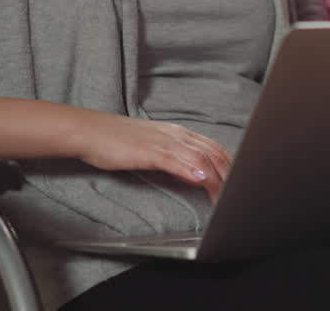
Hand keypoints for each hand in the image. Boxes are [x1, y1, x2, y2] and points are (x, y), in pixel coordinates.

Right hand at [74, 111, 231, 202]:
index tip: (239, 183)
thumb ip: (176, 158)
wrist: (89, 132)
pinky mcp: (148, 150)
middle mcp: (175, 134)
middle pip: (213, 151)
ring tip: (225, 197)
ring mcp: (162, 141)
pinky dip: (191, 169)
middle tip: (239, 196)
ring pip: (199, 156)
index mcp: (177, 133)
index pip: (214, 147)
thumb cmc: (116, 141)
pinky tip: (200, 179)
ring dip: (216, 178)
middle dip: (230, 174)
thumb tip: (198, 173)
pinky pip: (175, 159)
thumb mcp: (153, 148)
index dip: (231, 166)